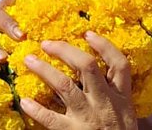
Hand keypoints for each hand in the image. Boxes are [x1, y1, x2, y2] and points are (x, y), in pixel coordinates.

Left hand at [19, 33, 138, 129]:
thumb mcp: (126, 117)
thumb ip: (113, 97)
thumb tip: (96, 75)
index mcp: (121, 98)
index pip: (119, 64)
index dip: (104, 45)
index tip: (88, 32)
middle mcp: (106, 103)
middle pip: (87, 66)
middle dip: (65, 50)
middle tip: (46, 43)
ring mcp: (89, 118)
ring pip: (65, 85)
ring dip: (44, 70)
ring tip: (29, 60)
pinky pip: (51, 119)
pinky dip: (37, 109)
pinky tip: (25, 102)